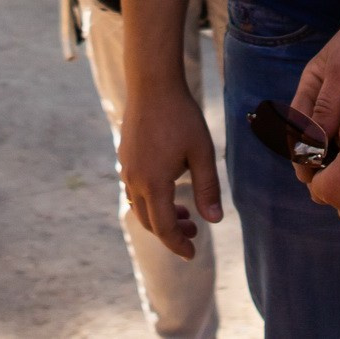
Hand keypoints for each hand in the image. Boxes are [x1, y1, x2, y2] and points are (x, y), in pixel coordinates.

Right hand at [119, 85, 220, 258]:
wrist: (152, 84)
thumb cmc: (181, 116)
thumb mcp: (202, 153)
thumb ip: (207, 188)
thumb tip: (214, 221)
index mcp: (154, 183)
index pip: (164, 228)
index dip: (178, 244)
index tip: (192, 254)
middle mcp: (135, 180)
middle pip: (149, 221)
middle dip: (171, 232)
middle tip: (193, 230)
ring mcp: (126, 168)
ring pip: (140, 205)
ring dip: (160, 214)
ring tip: (184, 211)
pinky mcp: (125, 156)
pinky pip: (135, 188)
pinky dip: (151, 198)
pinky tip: (168, 186)